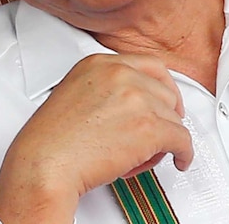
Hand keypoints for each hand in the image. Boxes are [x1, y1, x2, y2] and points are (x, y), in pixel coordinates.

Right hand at [0, 53, 193, 222]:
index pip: (150, 66)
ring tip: (145, 154)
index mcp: (100, 64)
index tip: (166, 100)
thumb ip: (105, 89)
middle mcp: (120, 75)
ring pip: (173, 119)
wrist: (45, 164)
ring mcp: (137, 99)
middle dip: (164, 115)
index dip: (163, 87)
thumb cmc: (52, 140)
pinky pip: (181, 139)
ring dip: (165, 139)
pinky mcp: (149, 127)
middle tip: (159, 131)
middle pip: (165, 92)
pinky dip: (184, 153)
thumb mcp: (75, 94)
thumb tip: (130, 103)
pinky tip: (179, 159)